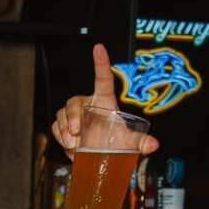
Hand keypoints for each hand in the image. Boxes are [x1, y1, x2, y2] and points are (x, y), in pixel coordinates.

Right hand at [47, 43, 158, 164]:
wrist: (101, 161)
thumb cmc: (115, 145)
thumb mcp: (129, 143)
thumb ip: (141, 142)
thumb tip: (152, 144)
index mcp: (105, 102)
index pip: (103, 79)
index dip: (101, 63)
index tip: (99, 48)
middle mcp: (89, 106)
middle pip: (74, 101)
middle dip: (72, 116)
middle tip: (76, 132)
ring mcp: (75, 118)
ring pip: (62, 114)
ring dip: (65, 129)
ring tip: (74, 143)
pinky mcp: (65, 129)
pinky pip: (56, 126)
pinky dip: (60, 136)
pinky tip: (70, 146)